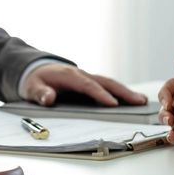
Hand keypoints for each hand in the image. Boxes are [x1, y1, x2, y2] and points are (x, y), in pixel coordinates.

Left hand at [20, 63, 146, 105]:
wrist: (34, 70)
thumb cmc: (34, 81)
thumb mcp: (31, 88)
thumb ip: (40, 94)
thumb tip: (49, 98)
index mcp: (68, 76)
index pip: (87, 85)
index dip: (100, 94)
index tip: (113, 104)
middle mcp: (81, 74)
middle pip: (105, 82)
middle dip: (122, 92)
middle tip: (139, 102)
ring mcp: (86, 78)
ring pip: (109, 83)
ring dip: (125, 92)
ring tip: (142, 101)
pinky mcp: (89, 83)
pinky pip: (106, 87)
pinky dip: (119, 92)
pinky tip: (131, 100)